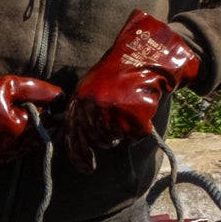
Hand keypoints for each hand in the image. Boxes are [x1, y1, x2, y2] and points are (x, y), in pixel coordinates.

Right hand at [0, 52, 62, 163]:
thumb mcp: (10, 85)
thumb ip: (39, 90)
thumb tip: (61, 95)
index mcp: (21, 131)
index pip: (49, 126)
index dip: (52, 114)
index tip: (53, 105)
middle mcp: (10, 149)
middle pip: (35, 140)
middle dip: (38, 127)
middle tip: (34, 110)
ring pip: (19, 149)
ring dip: (22, 137)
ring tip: (13, 118)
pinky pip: (1, 154)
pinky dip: (5, 144)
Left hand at [63, 12, 199, 159]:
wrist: (146, 53)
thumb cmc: (120, 71)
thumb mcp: (92, 86)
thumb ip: (83, 111)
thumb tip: (75, 141)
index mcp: (80, 99)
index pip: (74, 137)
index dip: (80, 156)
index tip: (88, 168)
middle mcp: (93, 107)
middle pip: (98, 140)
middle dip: (108, 139)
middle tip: (117, 128)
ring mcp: (113, 112)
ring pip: (116, 139)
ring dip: (124, 132)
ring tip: (129, 109)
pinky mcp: (134, 116)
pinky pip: (135, 136)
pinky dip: (139, 129)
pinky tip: (141, 110)